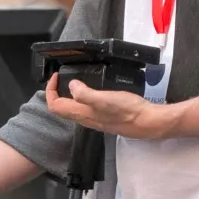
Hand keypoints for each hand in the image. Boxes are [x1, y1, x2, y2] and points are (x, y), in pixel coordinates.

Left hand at [45, 74, 171, 139]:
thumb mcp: (104, 98)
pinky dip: (82, 98)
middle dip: (57, 93)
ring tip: (74, 81)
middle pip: (62, 109)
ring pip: (74, 110)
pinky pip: (87, 109)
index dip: (50, 91)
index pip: (55, 106)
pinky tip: (92, 90)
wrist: (148, 122)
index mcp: (82, 114)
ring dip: (69, 96)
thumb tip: (71, 86)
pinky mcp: (106, 117)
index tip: (56, 76)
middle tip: (61, 78)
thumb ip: (85, 94)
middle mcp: (86, 119)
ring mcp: (96, 120)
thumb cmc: (127, 110)